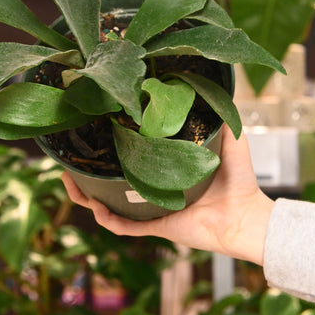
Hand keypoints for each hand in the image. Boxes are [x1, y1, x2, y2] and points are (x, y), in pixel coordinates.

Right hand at [62, 125, 273, 265]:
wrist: (248, 217)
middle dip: (82, 178)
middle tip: (66, 163)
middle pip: (106, 187)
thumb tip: (217, 86)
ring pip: (107, 208)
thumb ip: (223, 116)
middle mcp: (151, 193)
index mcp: (162, 174)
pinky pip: (124, 228)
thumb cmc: (240, 182)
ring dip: (85, 197)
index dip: (106, 153)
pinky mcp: (157, 227)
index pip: (127, 164)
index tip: (91, 134)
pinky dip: (108, 220)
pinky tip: (96, 205)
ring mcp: (151, 211)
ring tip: (68, 180)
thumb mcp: (230, 141)